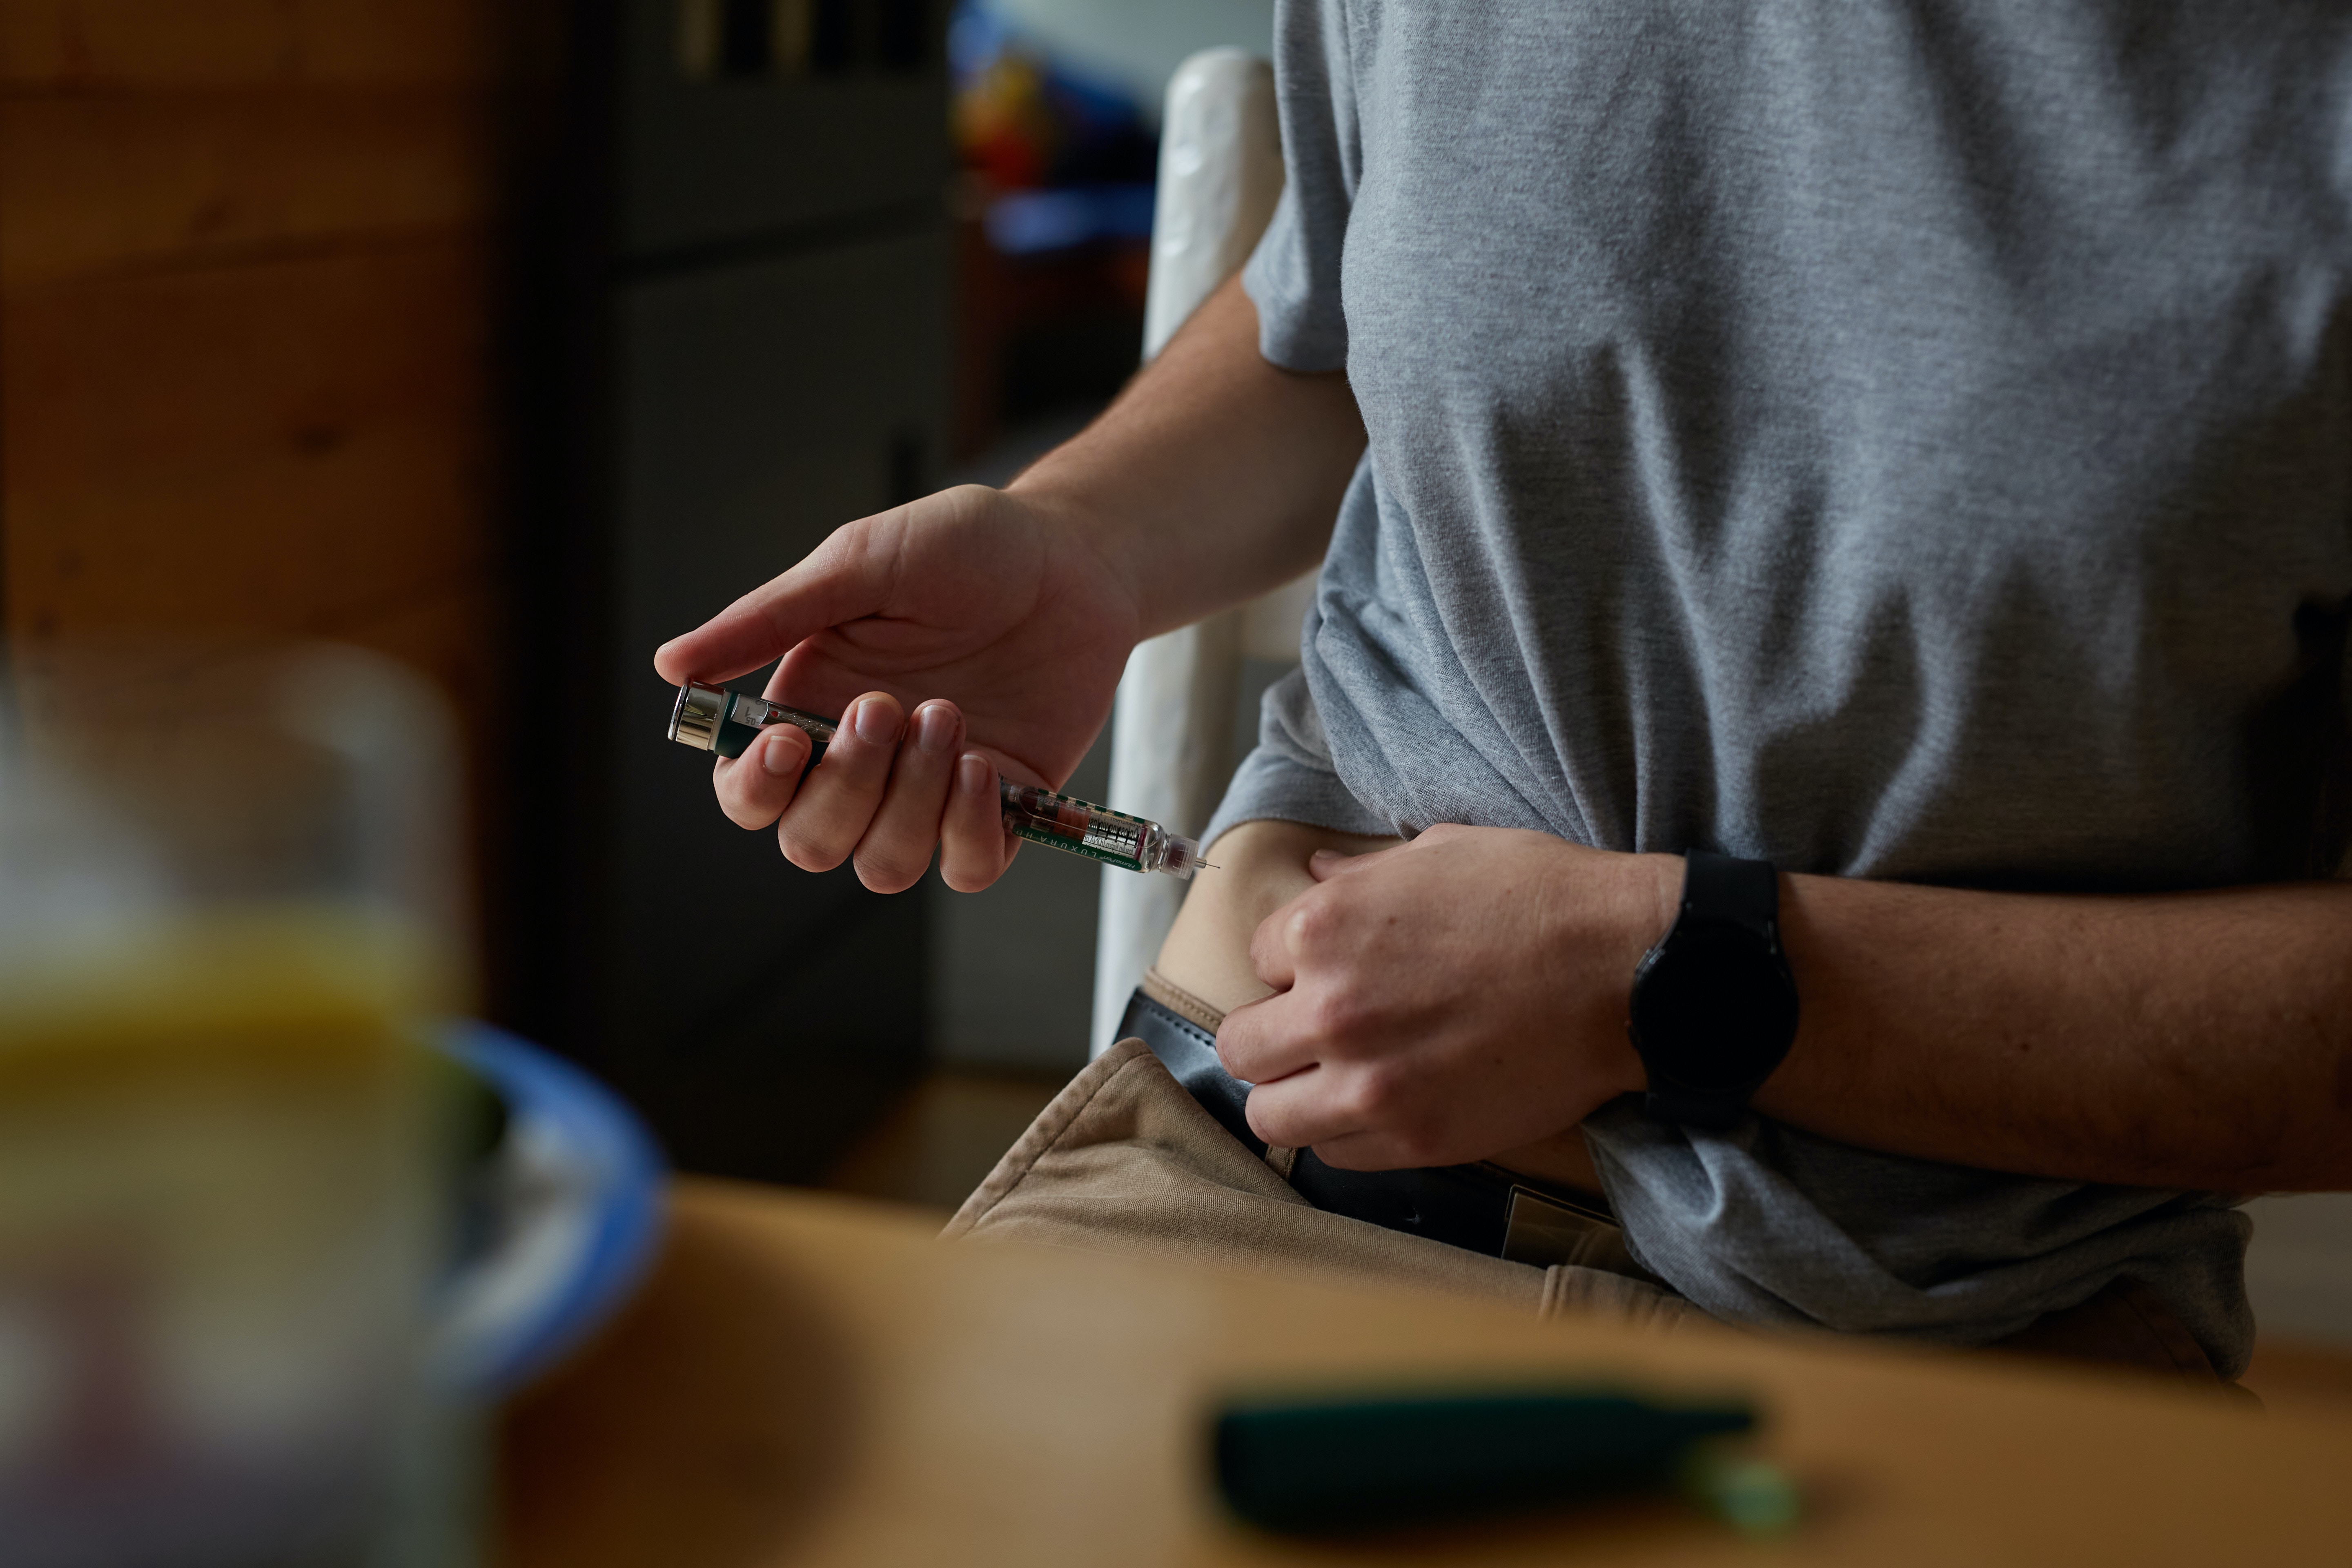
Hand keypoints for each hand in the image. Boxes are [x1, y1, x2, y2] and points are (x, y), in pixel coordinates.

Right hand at [653, 484, 1139, 892]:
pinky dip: (968, 831)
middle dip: (846, 789)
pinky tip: (983, 766)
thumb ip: (767, 619)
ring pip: (882, 865)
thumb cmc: (967, 547)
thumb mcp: (861, 563)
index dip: (756, 789)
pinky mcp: (1001, 807)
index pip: (752, 792)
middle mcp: (865, 763)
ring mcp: (930, 791)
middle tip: (890, 706)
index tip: (788, 742)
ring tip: (949, 715)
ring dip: (910, 803)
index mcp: (812, 706)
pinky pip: (965, 868)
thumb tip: (671, 665)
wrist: (1074, 557)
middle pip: (811, 842)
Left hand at [1214, 826, 1677, 1169]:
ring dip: (1292, 1096)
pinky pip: (1335, 1155)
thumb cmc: (1539, 898)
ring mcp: (1369, 1084)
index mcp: (1323, 929)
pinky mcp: (1415, 1139)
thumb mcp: (1438, 855)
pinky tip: (1379, 1108)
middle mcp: (1330, 1010)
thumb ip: (1359, 874)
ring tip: (1333, 1081)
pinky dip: (1344, 1135)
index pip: (1256, 957)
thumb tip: (1311, 872)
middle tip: (1315, 1033)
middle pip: (1242, 1046)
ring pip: (1270, 1115)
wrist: (1626, 971)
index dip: (1292, 965)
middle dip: (1271, 1035)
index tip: (1330, 970)